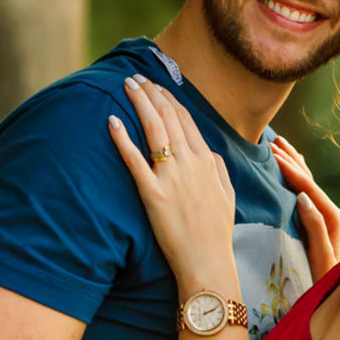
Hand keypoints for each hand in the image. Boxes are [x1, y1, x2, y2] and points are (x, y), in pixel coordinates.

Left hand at [107, 76, 235, 281]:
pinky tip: (112, 121)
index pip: (187, 121)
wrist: (207, 262)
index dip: (170, 99)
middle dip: (151, 93)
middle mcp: (191, 164)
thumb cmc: (216, 232)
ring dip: (139, 103)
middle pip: (169, 118)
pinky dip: (123, 138)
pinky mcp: (153, 194)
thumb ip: (217, 168)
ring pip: (154, 130)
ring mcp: (171, 177)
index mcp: (208, 162)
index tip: (157, 86)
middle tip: (136, 78)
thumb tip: (206, 150)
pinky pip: (134, 160)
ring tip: (127, 86)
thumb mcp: (227, 195)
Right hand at [272, 134, 339, 279]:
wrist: (335, 295)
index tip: (273, 155)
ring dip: (294, 162)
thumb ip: (315, 226)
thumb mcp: (320, 256)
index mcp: (332, 219)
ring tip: (279, 145)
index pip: (309, 187)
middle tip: (272, 141)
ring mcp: (326, 217)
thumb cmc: (325, 281)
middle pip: (309, 180)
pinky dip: (298, 175)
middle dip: (291, 159)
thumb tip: (302, 196)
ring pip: (308, 182)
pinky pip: (307, 191)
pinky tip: (292, 167)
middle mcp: (331, 214)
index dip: (291, 170)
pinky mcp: (319, 222)